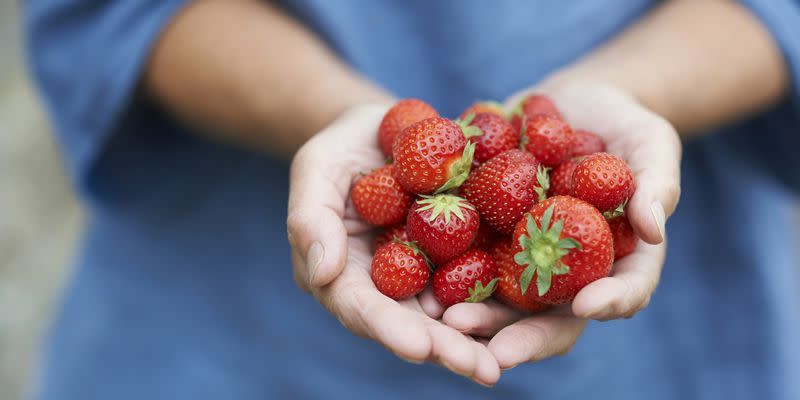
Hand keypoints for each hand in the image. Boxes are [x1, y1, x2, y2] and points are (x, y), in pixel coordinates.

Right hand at [287, 104, 500, 385]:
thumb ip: (310, 219)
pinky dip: (502, 298)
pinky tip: (533, 314)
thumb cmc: (340, 149)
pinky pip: (482, 278)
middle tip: (481, 370)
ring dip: (479, 338)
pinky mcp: (461, 253)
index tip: (419, 347)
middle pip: (414, 323)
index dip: (390, 328)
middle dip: (445, 348)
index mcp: (346, 275)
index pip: (363, 308)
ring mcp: (427, 273)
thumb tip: (321, 274)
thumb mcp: (315, 170)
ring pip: (452, 313)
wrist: (385, 129)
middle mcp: (388, 285)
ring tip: (506, 360)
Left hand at [442, 82, 680, 368]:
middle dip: (524, 334)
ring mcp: (525, 256)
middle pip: (551, 314)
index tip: (587, 305)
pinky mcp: (489, 234)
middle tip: (497, 351)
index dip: (609, 302)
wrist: (569, 103)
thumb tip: (654, 230)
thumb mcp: (651, 143)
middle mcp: (567, 270)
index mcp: (616, 259)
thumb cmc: (625, 124)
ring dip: (478, 315)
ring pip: (503, 299)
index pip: (622, 291)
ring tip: (448, 320)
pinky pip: (466, 258)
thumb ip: (658, 184)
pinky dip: (445, 272)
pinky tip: (418, 278)